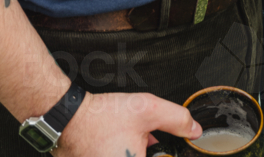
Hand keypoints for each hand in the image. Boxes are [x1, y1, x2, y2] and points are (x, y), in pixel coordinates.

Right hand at [58, 90, 201, 156]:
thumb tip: (195, 131)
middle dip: (149, 149)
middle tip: (145, 138)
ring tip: (131, 138)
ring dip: (136, 151)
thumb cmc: (103, 117)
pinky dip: (124, 152)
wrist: (69, 118)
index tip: (155, 143)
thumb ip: (177, 120)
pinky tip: (121, 142)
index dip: (161, 151)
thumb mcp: (148, 111)